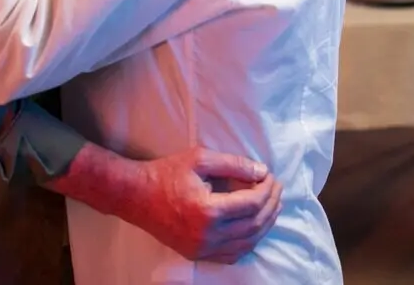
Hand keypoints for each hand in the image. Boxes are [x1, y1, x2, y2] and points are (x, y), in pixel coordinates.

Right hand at [128, 147, 282, 263]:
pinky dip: (249, 241)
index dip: (268, 189)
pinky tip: (255, 226)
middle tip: (277, 188)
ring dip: (265, 224)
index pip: (252, 204)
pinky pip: (232, 254)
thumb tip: (262, 172)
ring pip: (247, 242)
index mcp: (208, 210)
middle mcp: (207, 235)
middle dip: (272, 205)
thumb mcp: (200, 159)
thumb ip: (234, 164)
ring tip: (272, 205)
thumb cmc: (167, 173)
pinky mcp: (197, 255)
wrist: (136, 196)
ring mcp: (202, 249)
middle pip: (254, 225)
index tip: (271, 176)